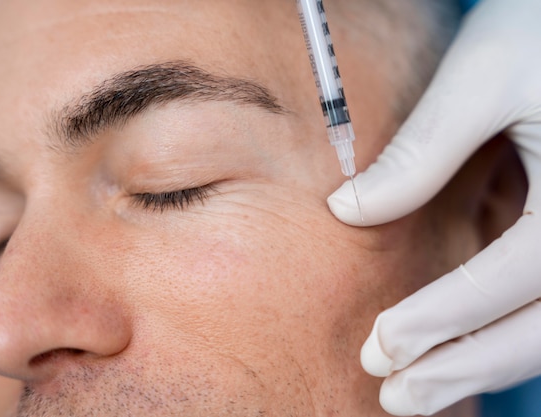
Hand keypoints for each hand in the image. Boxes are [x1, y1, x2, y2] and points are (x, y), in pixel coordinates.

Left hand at [328, 0, 540, 414]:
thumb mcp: (483, 74)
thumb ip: (420, 152)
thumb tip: (348, 211)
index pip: (505, 282)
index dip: (440, 320)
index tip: (380, 349)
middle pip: (540, 328)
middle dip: (464, 368)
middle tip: (396, 398)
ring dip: (490, 368)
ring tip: (423, 395)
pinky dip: (515, 340)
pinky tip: (471, 355)